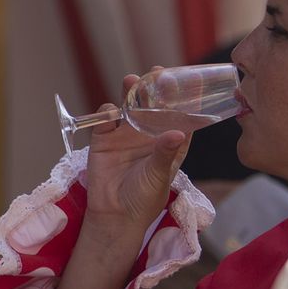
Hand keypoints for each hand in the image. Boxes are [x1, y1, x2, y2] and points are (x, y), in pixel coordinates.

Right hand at [48, 73, 191, 288]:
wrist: (115, 215)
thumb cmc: (144, 198)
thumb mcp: (159, 176)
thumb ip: (166, 153)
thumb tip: (177, 133)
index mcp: (169, 141)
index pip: (178, 113)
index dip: (181, 97)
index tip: (183, 81)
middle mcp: (148, 133)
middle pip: (152, 104)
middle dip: (154, 87)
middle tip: (156, 72)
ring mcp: (125, 133)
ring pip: (128, 106)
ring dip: (130, 92)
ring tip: (132, 81)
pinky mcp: (103, 138)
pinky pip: (105, 119)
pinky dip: (107, 112)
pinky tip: (111, 113)